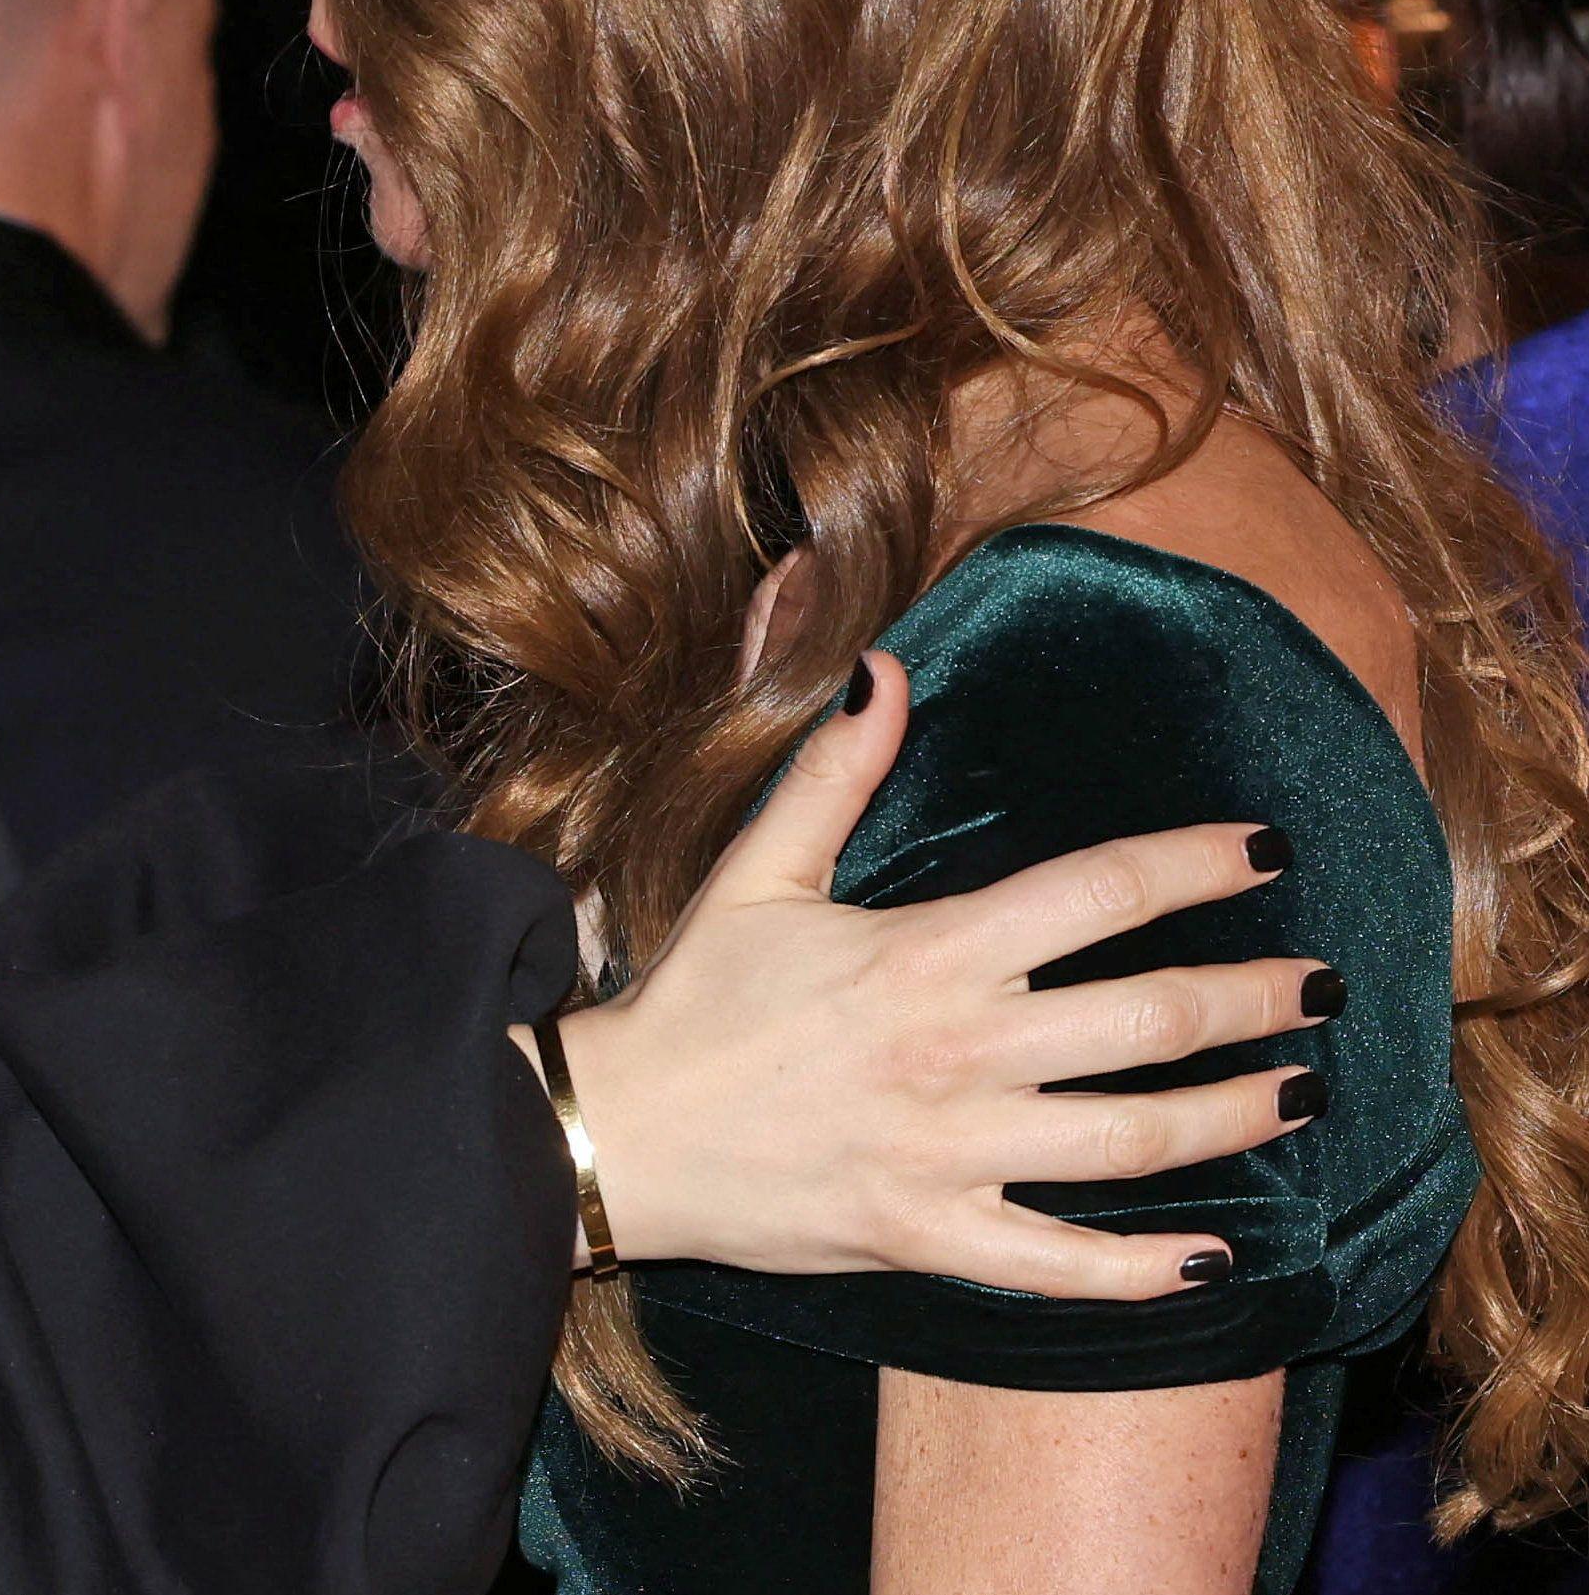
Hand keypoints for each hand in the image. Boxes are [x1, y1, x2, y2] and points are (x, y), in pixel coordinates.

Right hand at [547, 653, 1324, 1297]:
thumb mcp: (756, 873)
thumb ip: (833, 774)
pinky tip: (1214, 1255)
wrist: (618, 1134)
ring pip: (1134, 1140)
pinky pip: (1065, 1267)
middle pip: (1149, 1019)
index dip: (1193, 865)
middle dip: (1253, 998)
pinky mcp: (934, 1239)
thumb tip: (885, 669)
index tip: (1262, 853)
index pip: (1097, 893)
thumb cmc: (693, 1001)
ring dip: (1234, 1115)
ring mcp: (953, 1155)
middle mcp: (957, 1051)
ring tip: (1297, 1094)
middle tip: (1319, 988)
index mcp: (925, 953)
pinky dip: (1147, 1267)